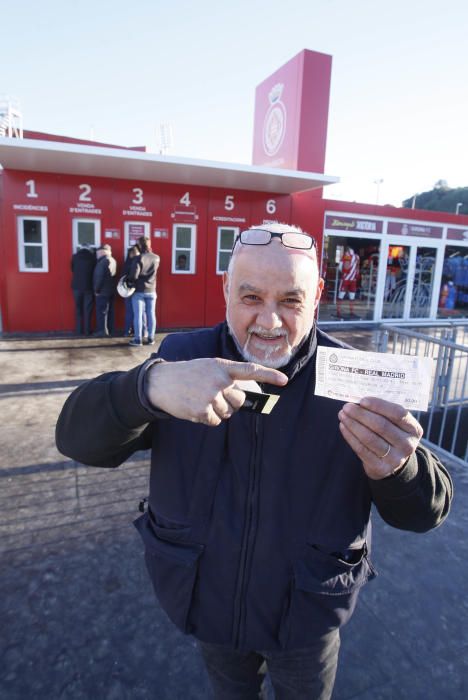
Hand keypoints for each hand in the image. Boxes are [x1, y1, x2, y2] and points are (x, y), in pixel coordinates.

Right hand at [146, 358, 287, 425]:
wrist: (161, 382)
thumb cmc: (188, 375)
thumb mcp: (208, 367)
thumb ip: (226, 377)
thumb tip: (244, 398)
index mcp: (221, 366)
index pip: (250, 370)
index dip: (269, 375)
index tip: (284, 381)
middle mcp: (218, 380)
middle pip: (240, 400)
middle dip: (231, 402)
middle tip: (215, 397)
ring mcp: (210, 395)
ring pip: (228, 412)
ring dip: (218, 411)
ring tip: (201, 400)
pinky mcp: (201, 410)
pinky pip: (216, 421)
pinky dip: (208, 418)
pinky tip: (196, 408)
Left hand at [338, 396, 422, 479]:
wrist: (393, 461)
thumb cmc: (391, 434)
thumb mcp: (395, 423)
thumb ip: (383, 412)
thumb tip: (359, 401)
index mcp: (414, 429)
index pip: (398, 413)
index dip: (379, 405)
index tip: (362, 400)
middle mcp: (407, 445)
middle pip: (381, 426)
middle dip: (361, 414)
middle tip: (347, 407)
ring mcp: (395, 458)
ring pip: (369, 438)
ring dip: (353, 425)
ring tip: (342, 415)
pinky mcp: (380, 468)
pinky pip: (361, 450)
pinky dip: (350, 436)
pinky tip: (343, 427)